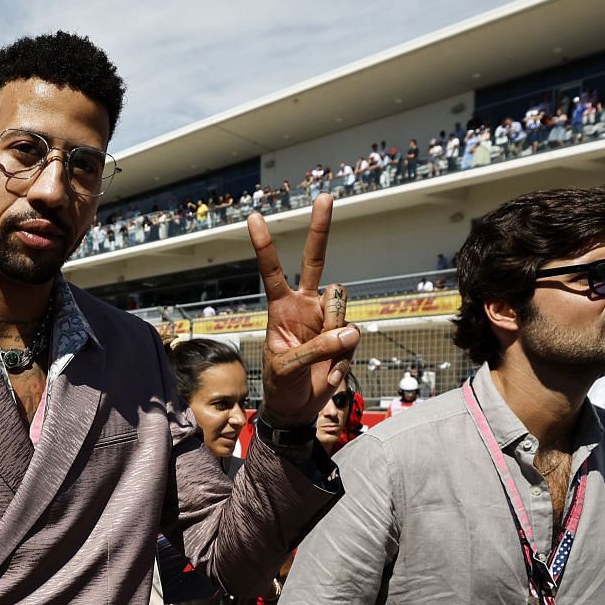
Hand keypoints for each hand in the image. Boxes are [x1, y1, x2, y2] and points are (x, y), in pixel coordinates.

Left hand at [247, 193, 359, 424]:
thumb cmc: (281, 385)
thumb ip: (316, 348)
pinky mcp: (344, 336)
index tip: (253, 217)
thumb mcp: (287, 367)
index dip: (265, 245)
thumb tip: (350, 331)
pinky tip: (328, 373)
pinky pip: (351, 336)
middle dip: (320, 228)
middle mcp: (305, 306)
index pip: (272, 271)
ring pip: (340, 303)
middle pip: (316, 260)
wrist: (296, 408)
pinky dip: (341, 360)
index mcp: (281, 308)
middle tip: (325, 195)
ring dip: (333, 332)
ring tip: (321, 360)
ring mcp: (327, 319)